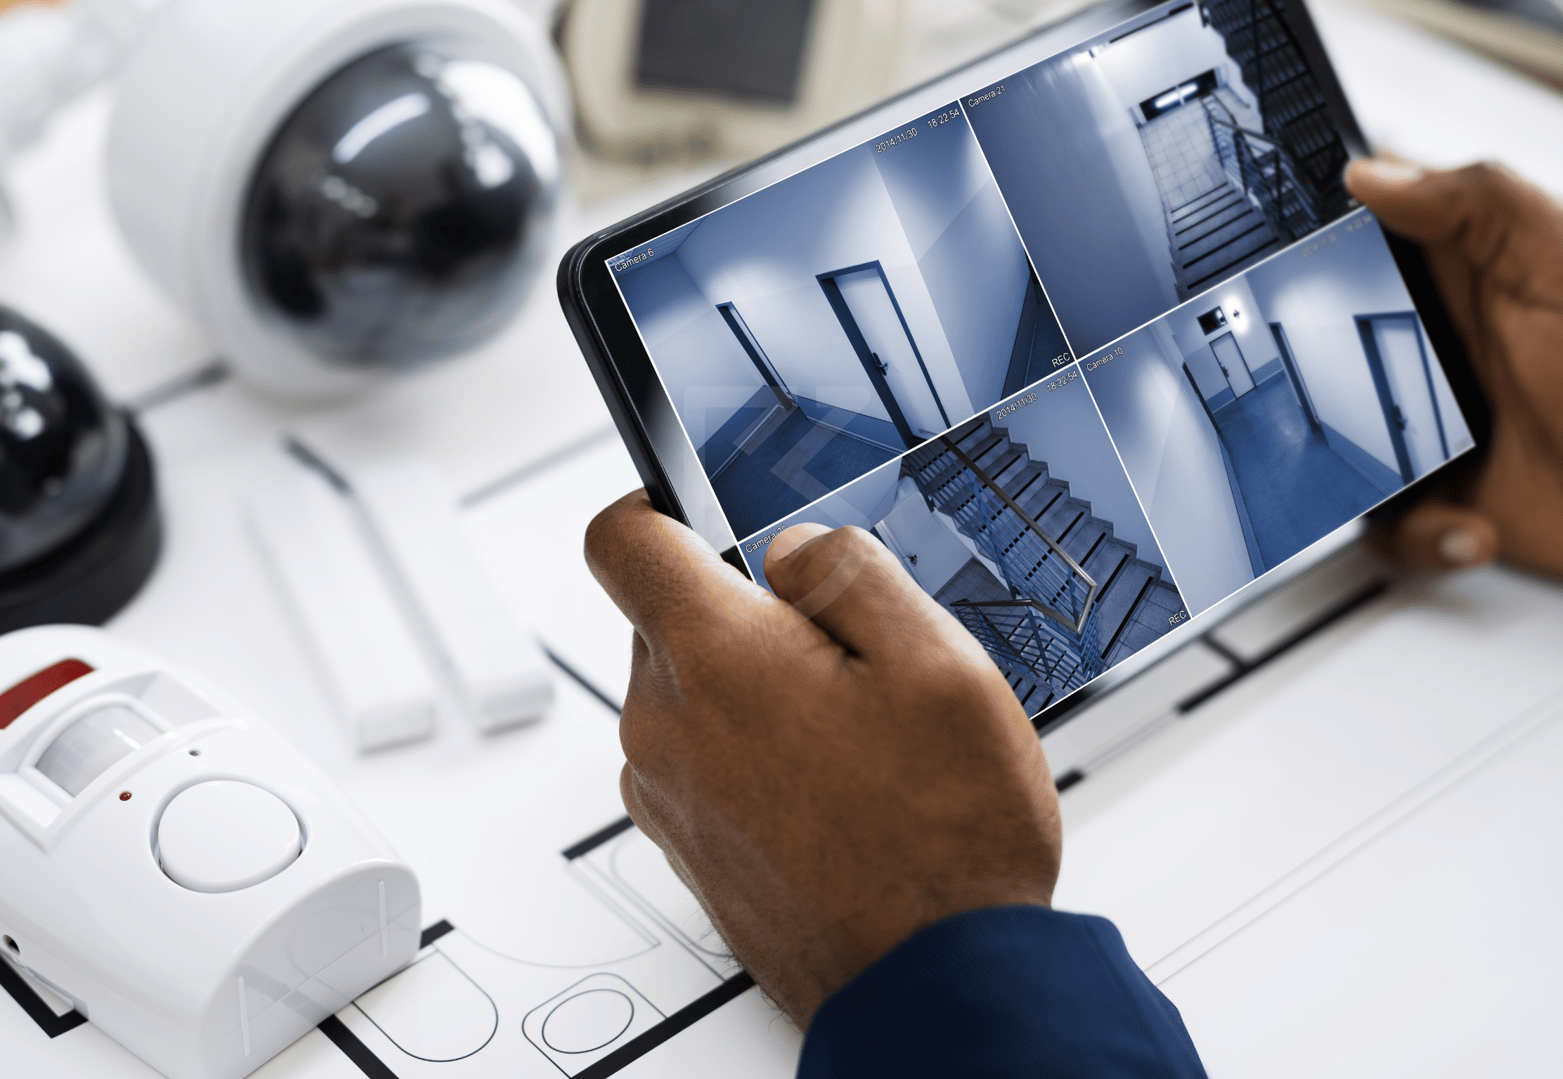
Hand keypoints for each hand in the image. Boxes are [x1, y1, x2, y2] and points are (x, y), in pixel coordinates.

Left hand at [585, 494, 1061, 1027]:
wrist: (932, 983)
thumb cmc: (943, 843)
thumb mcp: (939, 665)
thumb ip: (850, 573)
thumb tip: (793, 546)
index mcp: (716, 660)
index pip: (619, 538)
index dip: (657, 503)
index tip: (701, 510)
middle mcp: (666, 727)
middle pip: (667, 619)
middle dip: (746, 613)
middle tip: (844, 655)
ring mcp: (667, 794)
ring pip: (689, 693)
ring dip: (754, 691)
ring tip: (854, 736)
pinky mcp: (686, 845)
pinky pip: (700, 760)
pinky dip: (752, 754)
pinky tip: (836, 786)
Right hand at [1346, 158, 1562, 586]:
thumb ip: (1483, 204)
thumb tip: (1374, 174)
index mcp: (1467, 274)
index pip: (1364, 238)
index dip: (1315, 246)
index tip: (1287, 267)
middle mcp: (1440, 346)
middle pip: (1324, 349)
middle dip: (1313, 380)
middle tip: (1339, 396)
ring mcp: (1434, 422)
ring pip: (1340, 444)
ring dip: (1363, 475)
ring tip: (1418, 479)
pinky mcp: (1444, 495)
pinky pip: (1388, 523)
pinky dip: (1420, 535)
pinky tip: (1471, 524)